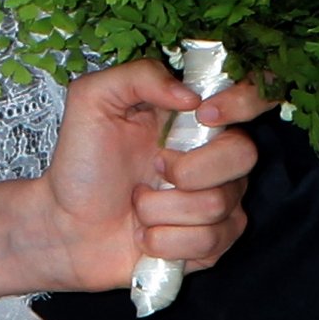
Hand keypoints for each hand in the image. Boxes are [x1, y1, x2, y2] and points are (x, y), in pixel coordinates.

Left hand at [39, 59, 261, 293]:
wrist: (68, 226)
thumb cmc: (82, 161)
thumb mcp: (92, 100)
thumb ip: (138, 77)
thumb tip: (190, 95)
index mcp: (191, 114)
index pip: (250, 95)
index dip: (244, 100)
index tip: (204, 114)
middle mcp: (213, 154)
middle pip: (244, 154)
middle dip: (188, 168)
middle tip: (153, 167)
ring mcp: (218, 200)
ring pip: (218, 204)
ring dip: (160, 208)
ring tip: (137, 203)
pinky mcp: (213, 243)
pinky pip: (209, 242)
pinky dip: (165, 239)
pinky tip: (144, 233)